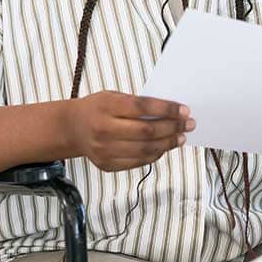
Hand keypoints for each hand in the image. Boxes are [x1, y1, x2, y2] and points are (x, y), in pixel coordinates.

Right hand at [66, 91, 194, 171]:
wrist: (72, 128)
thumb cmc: (99, 108)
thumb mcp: (114, 97)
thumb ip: (138, 104)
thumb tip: (171, 112)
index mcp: (106, 107)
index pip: (142, 108)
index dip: (166, 109)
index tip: (184, 110)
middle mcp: (103, 129)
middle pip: (146, 131)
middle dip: (172, 128)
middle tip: (189, 124)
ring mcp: (104, 150)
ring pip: (145, 150)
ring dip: (168, 143)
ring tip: (180, 137)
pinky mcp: (107, 164)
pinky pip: (138, 161)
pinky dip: (155, 154)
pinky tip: (165, 147)